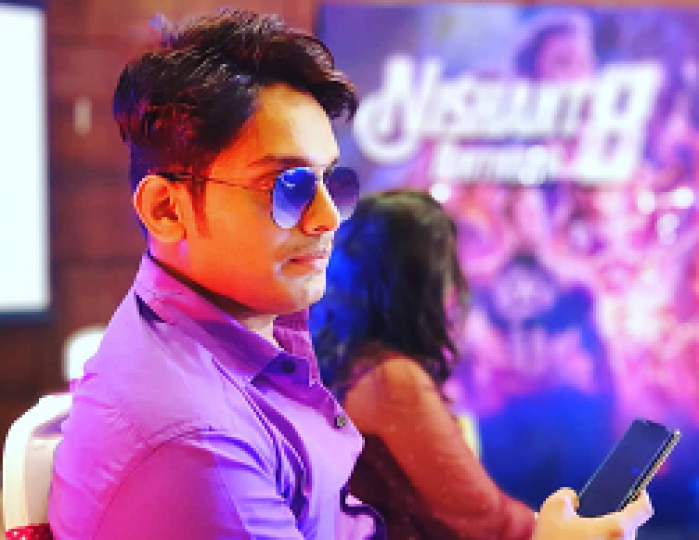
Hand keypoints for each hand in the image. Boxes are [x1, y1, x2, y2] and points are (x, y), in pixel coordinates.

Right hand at [533, 488, 652, 539]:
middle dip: (614, 517)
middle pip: (629, 526)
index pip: (643, 509)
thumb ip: (567, 495)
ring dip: (607, 534)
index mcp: (615, 529)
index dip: (642, 496)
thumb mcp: (553, 507)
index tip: (637, 491)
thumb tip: (574, 499)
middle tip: (597, 511)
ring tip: (585, 530)